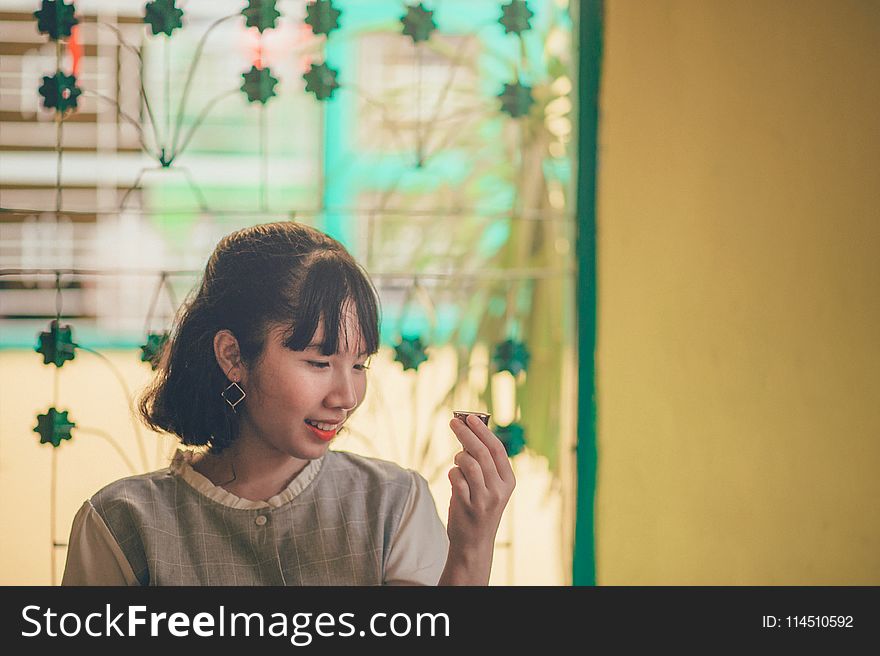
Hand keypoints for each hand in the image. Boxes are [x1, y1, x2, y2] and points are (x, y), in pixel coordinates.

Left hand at [440, 414, 515, 584]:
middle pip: (482, 452)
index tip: (470, 417)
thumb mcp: (490, 487)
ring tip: (457, 460)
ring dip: (458, 457)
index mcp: (509, 481)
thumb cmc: (479, 508)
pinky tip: (454, 477)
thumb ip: (484, 464)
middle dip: (466, 434)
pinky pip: (456, 478)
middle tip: (454, 421)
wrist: (474, 544)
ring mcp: (484, 498)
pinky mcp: (468, 506)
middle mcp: (499, 489)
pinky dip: (452, 473)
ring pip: (468, 463)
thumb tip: (470, 433)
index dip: (483, 431)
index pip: (497, 449)